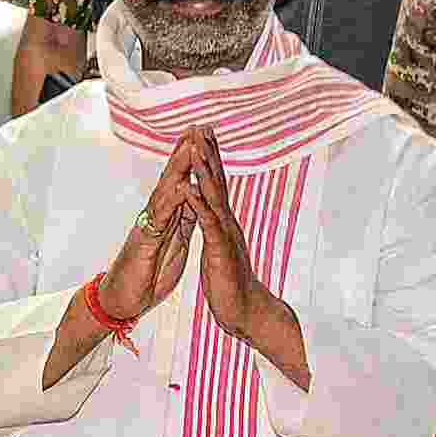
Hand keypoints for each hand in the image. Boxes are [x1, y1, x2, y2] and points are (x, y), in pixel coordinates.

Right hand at [99, 134, 200, 319]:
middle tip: (197, 127)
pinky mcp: (144, 242)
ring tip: (191, 145)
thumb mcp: (173, 245)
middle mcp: (156, 216)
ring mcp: (149, 226)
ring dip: (178, 168)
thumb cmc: (145, 275)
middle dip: (185, 152)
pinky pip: (159, 219)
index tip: (204, 138)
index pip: (182, 183)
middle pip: (172, 178)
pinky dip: (171, 202)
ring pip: (165, 191)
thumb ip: (181, 222)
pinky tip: (181, 187)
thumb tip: (193, 203)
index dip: (192, 161)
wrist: (121, 301)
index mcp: (167, 217)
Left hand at [182, 127, 272, 340]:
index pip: (215, 184)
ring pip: (213, 196)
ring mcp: (224, 234)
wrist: (246, 310)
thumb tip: (215, 214)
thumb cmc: (230, 283)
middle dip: (207, 153)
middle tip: (200, 126)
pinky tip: (189, 188)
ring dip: (203, 170)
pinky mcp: (219, 250)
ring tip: (194, 147)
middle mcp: (226, 222)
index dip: (209, 159)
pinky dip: (198, 204)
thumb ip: (217, 229)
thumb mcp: (220, 249)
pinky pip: (208, 224)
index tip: (201, 135)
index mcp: (222, 222)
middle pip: (216, 181)